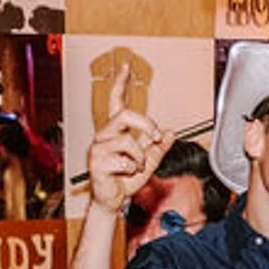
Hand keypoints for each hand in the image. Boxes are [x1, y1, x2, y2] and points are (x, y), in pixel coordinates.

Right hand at [84, 87, 171, 215]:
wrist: (112, 201)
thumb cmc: (125, 180)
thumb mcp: (148, 162)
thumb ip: (158, 147)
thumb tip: (171, 132)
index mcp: (114, 131)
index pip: (116, 101)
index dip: (121, 83)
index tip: (126, 67)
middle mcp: (104, 135)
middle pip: (125, 115)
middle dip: (145, 124)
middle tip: (155, 137)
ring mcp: (98, 148)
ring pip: (128, 141)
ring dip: (140, 157)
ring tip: (137, 167)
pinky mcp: (97, 163)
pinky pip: (124, 160)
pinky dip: (132, 169)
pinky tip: (125, 175)